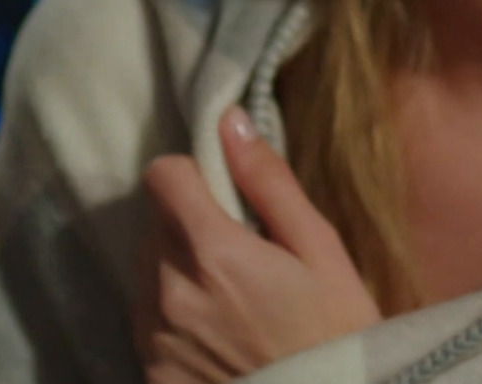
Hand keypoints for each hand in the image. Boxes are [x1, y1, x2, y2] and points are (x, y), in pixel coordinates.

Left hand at [133, 107, 383, 382]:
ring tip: (231, 300)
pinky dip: (174, 316)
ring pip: (148, 270)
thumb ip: (268, 182)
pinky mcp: (151, 372)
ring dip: (178, 269)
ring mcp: (154, 337)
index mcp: (211, 251)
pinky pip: (147, 320)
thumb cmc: (334, 333)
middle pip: (156, 223)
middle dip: (190, 225)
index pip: (162, 176)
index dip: (192, 174)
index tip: (223, 195)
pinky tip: (218, 334)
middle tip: (241, 254)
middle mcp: (169, 291)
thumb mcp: (320, 250)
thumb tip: (229, 121)